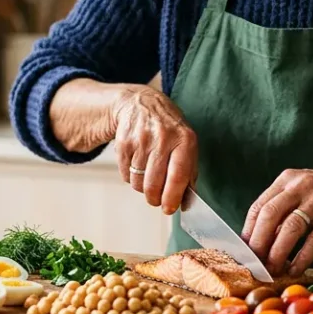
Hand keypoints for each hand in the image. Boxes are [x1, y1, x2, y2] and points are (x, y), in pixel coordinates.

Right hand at [110, 85, 197, 214]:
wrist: (142, 104)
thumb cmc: (169, 129)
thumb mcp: (186, 143)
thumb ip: (188, 172)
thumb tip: (184, 202)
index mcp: (184, 139)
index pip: (178, 176)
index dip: (172, 197)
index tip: (169, 209)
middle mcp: (162, 138)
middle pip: (154, 183)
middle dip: (154, 198)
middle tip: (156, 199)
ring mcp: (141, 140)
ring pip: (138, 181)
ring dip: (142, 187)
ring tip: (148, 177)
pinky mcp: (123, 143)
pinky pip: (125, 174)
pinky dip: (131, 177)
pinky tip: (137, 166)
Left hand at [241, 162, 312, 276]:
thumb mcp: (305, 192)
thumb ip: (285, 210)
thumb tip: (262, 240)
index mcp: (287, 179)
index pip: (259, 206)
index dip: (248, 231)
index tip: (243, 252)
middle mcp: (301, 185)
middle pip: (269, 215)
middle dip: (258, 244)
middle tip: (255, 264)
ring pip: (291, 228)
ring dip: (278, 252)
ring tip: (273, 269)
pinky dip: (304, 256)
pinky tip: (297, 268)